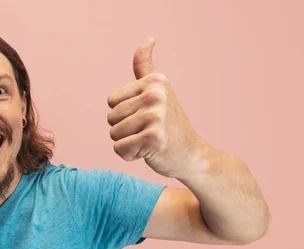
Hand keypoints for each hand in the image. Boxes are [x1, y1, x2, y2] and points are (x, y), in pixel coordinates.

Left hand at [106, 37, 209, 178]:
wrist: (192, 154)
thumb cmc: (170, 123)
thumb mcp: (159, 90)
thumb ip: (146, 67)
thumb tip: (148, 38)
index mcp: (155, 81)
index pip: (111, 101)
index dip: (123, 113)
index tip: (145, 116)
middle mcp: (156, 95)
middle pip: (111, 118)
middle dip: (124, 130)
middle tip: (148, 131)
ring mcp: (156, 116)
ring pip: (114, 134)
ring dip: (127, 142)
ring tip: (148, 140)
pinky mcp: (153, 138)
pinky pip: (120, 149)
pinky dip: (130, 155)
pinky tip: (148, 151)